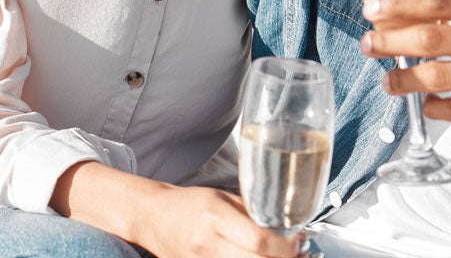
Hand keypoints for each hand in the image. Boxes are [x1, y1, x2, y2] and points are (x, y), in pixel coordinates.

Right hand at [137, 186, 304, 257]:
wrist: (153, 217)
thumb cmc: (189, 204)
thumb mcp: (222, 198)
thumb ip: (251, 212)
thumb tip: (285, 227)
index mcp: (215, 216)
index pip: (259, 241)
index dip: (285, 247)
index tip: (297, 243)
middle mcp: (208, 243)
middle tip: (294, 254)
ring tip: (275, 257)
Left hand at [360, 0, 450, 139]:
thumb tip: (392, 13)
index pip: (439, 0)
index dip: (399, 4)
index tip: (370, 8)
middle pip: (432, 39)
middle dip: (391, 42)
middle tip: (368, 45)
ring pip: (440, 77)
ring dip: (404, 80)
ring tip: (387, 81)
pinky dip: (433, 107)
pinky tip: (424, 103)